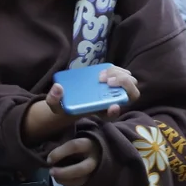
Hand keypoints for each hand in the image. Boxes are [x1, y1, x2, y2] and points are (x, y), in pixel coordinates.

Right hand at [22, 66, 138, 144]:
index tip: (111, 106)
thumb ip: (53, 100)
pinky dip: (118, 70)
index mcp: (101, 113)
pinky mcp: (116, 80)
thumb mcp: (56, 106)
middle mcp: (113, 103)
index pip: (113, 115)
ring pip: (131, 82)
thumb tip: (58, 88)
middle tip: (105, 81)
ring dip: (120, 76)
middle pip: (132, 95)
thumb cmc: (67, 105)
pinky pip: (125, 74)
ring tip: (102, 75)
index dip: (115, 111)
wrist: (74, 98)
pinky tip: (104, 70)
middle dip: (123, 85)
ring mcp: (117, 91)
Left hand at [48, 137, 101, 185]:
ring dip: (65, 181)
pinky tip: (61, 180)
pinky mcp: (93, 179)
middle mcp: (94, 158)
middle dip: (64, 173)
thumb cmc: (80, 143)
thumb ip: (64, 143)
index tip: (49, 159)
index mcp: (88, 144)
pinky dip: (68, 184)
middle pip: (80, 169)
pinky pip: (80, 185)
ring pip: (81, 180)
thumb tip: (47, 151)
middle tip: (51, 172)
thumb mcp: (74, 137)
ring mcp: (95, 171)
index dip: (59, 153)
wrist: (98, 150)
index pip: (74, 146)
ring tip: (54, 177)